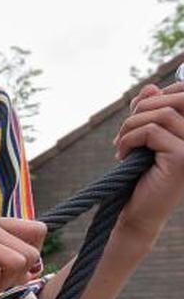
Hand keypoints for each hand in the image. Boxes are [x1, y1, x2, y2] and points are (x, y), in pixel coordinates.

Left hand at [113, 80, 183, 236]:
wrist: (139, 211)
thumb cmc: (142, 173)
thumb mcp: (145, 136)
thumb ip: (150, 110)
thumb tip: (151, 87)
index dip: (158, 94)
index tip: (136, 113)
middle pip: (177, 98)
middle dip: (142, 108)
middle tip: (124, 132)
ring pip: (161, 113)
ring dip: (131, 126)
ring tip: (121, 145)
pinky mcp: (183, 158)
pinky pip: (152, 131)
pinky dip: (129, 139)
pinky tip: (122, 155)